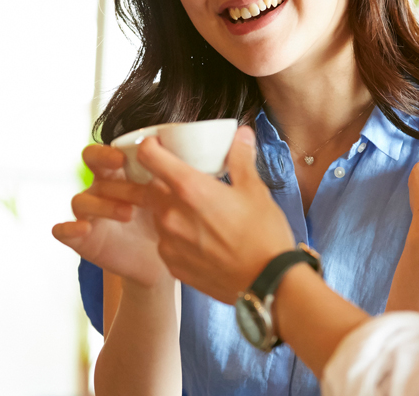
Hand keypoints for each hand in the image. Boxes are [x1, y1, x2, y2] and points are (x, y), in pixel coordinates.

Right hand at [52, 144, 168, 286]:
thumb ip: (181, 174)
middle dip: (101, 158)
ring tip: (128, 213)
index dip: (114, 146)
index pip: (110, 148)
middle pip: (90, 160)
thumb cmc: (170, 222)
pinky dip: (68, 228)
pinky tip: (83, 230)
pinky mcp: (82, 239)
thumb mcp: (177, 197)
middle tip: (119, 163)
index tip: (129, 151)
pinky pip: (63, 231)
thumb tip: (212, 151)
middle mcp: (103, 187)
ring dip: (101, 203)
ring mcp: (90, 213)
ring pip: (81, 200)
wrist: (164, 263)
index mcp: (123, 173)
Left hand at [137, 126, 294, 303]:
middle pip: (151, 186)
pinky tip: (198, 238)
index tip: (159, 145)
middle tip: (186, 181)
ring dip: (169, 208)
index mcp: (190, 189)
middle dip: (163, 180)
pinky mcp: (173, 265)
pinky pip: (165, 242)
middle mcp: (171, 214)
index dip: (152, 146)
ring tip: (196, 212)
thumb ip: (241, 158)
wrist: (268, 284)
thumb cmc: (264, 235)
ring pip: (157, 214)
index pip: (150, 156)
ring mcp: (169, 242)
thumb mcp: (255, 190)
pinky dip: (175, 236)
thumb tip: (241, 134)